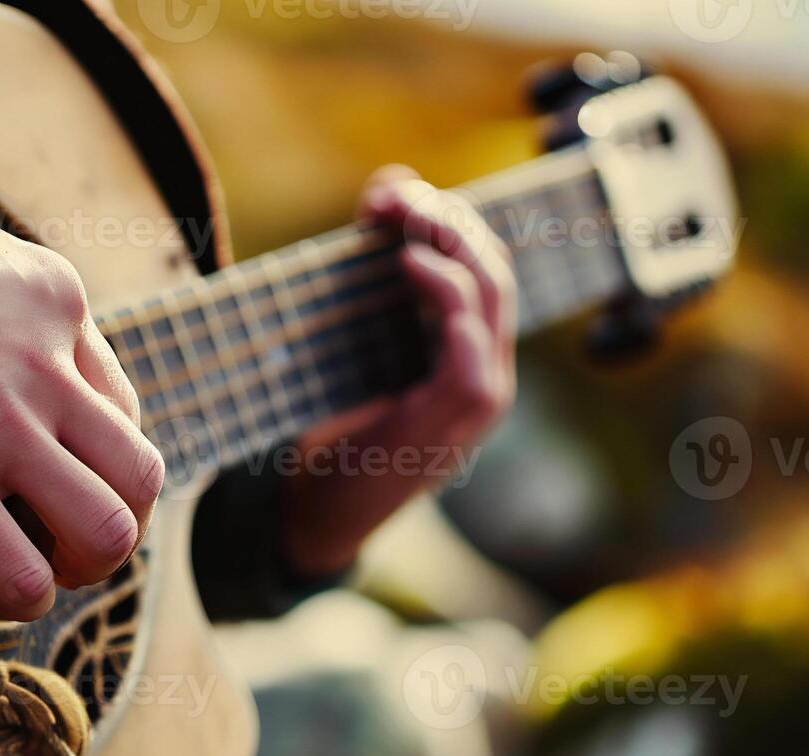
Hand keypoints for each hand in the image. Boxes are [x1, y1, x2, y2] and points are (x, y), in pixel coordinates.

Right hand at [0, 162, 162, 620]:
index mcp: (53, 304)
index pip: (123, 404)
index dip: (100, 457)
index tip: (64, 476)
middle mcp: (47, 369)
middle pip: (140, 473)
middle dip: (121, 521)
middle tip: (76, 540)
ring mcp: (2, 431)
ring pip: (108, 530)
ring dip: (88, 567)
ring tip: (52, 573)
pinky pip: (23, 575)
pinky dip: (26, 600)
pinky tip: (4, 594)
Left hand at [278, 164, 516, 578]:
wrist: (315, 511)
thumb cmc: (331, 427)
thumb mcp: (352, 343)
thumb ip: (368, 280)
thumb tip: (383, 192)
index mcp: (468, 353)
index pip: (480, 266)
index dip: (443, 218)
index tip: (388, 192)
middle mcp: (486, 370)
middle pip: (492, 270)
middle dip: (449, 219)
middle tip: (397, 194)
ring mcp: (481, 396)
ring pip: (490, 297)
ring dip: (449, 244)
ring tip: (403, 218)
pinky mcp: (458, 418)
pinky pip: (471, 347)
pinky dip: (447, 298)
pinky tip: (411, 267)